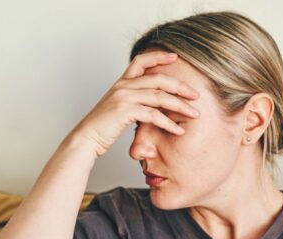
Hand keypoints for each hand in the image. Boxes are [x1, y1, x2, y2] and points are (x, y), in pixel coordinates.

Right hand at [69, 50, 201, 156]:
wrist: (86, 138)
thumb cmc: (102, 127)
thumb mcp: (118, 108)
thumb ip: (134, 101)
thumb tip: (152, 104)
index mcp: (121, 82)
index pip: (141, 61)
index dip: (159, 56)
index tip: (176, 57)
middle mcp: (123, 86)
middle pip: (158, 79)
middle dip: (180, 86)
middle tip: (196, 95)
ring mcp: (124, 97)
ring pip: (160, 96)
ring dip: (180, 105)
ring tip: (194, 113)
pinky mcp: (125, 111)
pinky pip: (153, 114)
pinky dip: (169, 123)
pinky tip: (178, 130)